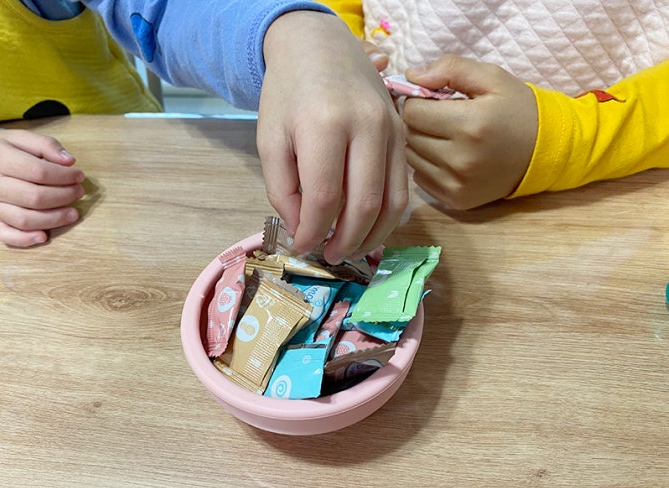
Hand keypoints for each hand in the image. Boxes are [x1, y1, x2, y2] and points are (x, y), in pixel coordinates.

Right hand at [0, 130, 85, 246]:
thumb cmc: (0, 150)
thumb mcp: (20, 138)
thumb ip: (46, 145)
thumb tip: (69, 161)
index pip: (38, 172)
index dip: (64, 176)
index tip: (79, 175)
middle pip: (34, 198)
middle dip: (64, 197)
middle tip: (79, 192)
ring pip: (24, 220)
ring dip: (54, 220)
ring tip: (73, 213)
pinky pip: (6, 235)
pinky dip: (26, 239)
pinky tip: (44, 236)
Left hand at [258, 11, 407, 264]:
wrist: (319, 46)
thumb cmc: (288, 94)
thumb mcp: (270, 139)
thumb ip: (282, 188)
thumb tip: (303, 229)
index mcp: (325, 125)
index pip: (324, 197)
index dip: (312, 232)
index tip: (303, 247)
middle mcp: (366, 126)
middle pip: (364, 205)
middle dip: (345, 242)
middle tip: (328, 256)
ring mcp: (392, 129)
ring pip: (392, 202)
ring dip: (372, 236)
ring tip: (349, 249)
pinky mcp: (404, 133)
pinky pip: (403, 187)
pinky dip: (388, 216)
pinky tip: (368, 226)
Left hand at [402, 55, 537, 208]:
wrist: (545, 152)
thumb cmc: (517, 109)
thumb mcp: (492, 77)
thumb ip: (450, 69)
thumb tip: (410, 76)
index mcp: (469, 124)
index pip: (412, 112)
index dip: (418, 101)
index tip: (433, 99)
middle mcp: (460, 159)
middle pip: (410, 135)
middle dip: (419, 121)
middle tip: (440, 116)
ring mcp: (457, 183)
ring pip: (411, 158)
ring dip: (421, 144)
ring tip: (445, 135)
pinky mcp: (456, 199)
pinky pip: (420, 179)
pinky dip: (428, 165)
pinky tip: (449, 156)